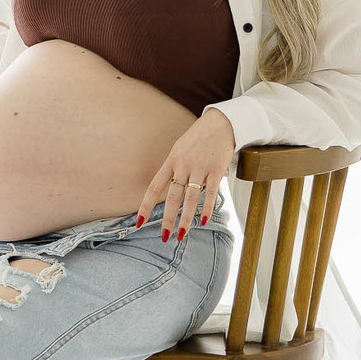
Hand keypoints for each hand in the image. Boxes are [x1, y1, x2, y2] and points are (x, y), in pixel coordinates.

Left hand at [135, 109, 236, 241]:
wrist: (221, 123)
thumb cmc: (199, 138)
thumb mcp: (180, 149)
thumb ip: (175, 169)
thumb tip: (172, 189)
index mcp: (171, 161)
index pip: (155, 186)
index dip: (146, 205)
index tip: (139, 221)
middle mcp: (183, 165)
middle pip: (173, 196)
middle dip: (168, 219)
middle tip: (165, 236)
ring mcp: (200, 167)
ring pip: (191, 198)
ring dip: (186, 218)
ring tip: (182, 234)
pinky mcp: (216, 169)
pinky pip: (211, 192)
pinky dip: (207, 208)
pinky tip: (204, 221)